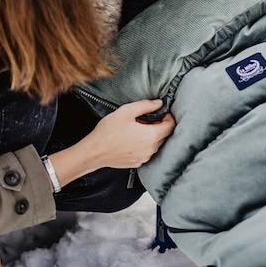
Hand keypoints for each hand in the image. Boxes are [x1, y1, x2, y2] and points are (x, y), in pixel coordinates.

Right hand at [47, 100, 174, 189]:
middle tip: (147, 118)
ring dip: (152, 135)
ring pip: (156, 144)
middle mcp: (151, 149)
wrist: (94, 152)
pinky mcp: (137, 163)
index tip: (161, 112)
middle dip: (160, 125)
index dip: (169, 117)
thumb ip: (145, 105)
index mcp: (151, 136)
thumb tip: (159, 103)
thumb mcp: (126, 111)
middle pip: (165, 135)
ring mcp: (144, 158)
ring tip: (138, 128)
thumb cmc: (108, 131)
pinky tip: (132, 139)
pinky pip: (147, 152)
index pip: (170, 126)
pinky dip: (144, 144)